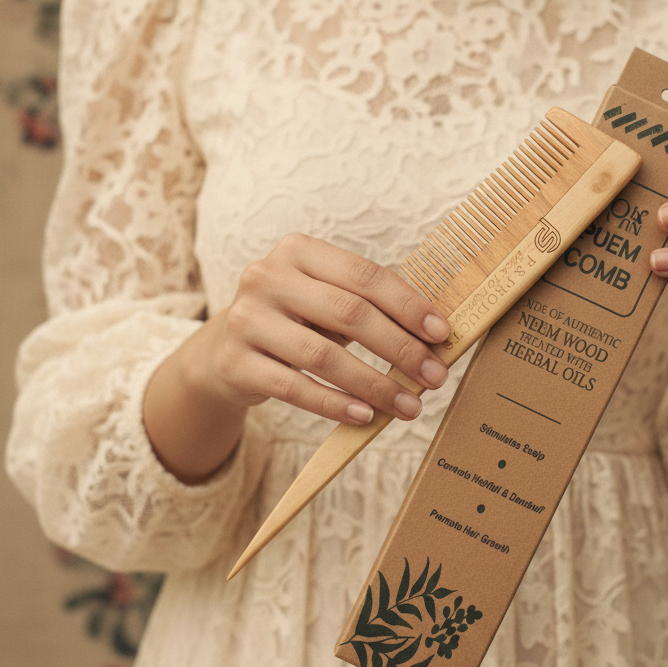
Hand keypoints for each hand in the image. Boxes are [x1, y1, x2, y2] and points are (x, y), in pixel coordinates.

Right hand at [206, 233, 450, 424]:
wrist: (225, 352)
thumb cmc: (296, 323)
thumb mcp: (325, 301)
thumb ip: (370, 308)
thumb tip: (434, 338)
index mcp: (298, 251)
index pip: (365, 275)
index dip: (408, 305)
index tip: (442, 334)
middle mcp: (267, 277)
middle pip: (349, 313)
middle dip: (400, 348)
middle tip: (435, 376)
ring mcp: (246, 319)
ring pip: (323, 355)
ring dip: (375, 384)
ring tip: (410, 405)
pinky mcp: (235, 362)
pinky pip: (294, 387)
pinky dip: (334, 404)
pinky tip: (365, 415)